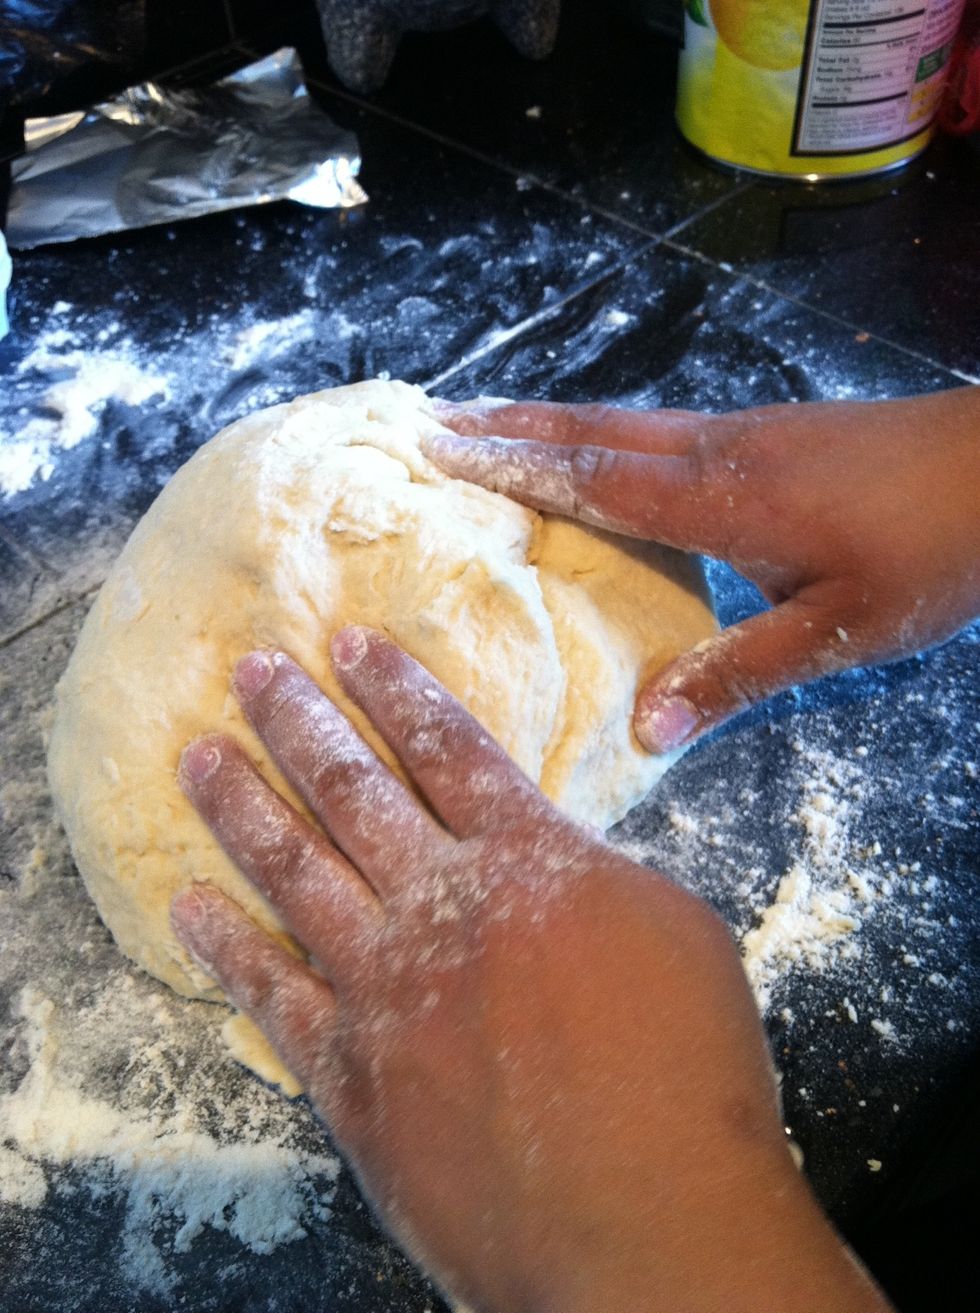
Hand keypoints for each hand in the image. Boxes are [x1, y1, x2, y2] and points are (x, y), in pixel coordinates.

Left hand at [171, 631, 890, 1312]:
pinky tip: (190, 906)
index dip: (397, 689)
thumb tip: (556, 859)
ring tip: (197, 755)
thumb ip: (597, 876)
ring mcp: (384, 986)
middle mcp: (442, 904)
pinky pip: (271, 993)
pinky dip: (226, 946)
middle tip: (252, 670)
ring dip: (242, 805)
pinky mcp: (349, 1070)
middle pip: (354, 790)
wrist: (640, 1222)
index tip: (349, 641)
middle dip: (300, 721)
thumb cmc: (689, 1075)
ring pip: (296, 871)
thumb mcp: (677, 930)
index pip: (450, 747)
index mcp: (529, 860)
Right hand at [425, 387, 979, 752]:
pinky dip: (601, 428)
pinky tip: (600, 445)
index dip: (513, 467)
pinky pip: (658, 425)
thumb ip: (738, 673)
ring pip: (624, 419)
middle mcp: (716, 452)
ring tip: (491, 422)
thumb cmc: (929, 552)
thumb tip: (646, 730)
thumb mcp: (839, 632)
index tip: (440, 449)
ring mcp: (743, 432)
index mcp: (720, 501)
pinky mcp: (769, 430)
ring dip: (550, 419)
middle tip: (434, 419)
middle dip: (509, 426)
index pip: (593, 479)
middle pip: (593, 430)